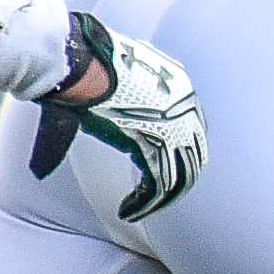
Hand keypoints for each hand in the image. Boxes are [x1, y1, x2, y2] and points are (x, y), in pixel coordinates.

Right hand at [25, 10, 205, 220]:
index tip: (159, 171)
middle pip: (193, 154)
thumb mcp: (107, 87)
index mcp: (178, 86)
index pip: (192, 128)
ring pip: (179, 174)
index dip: (177, 154)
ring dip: (157, 197)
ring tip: (136, 208)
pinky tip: (128, 210)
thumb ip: (109, 111)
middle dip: (175, 179)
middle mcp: (185, 106)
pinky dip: (144, 203)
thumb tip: (84, 129)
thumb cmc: (84, 70)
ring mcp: (175, 125)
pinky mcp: (157, 143)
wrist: (80, 62)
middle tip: (154, 197)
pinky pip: (161, 184)